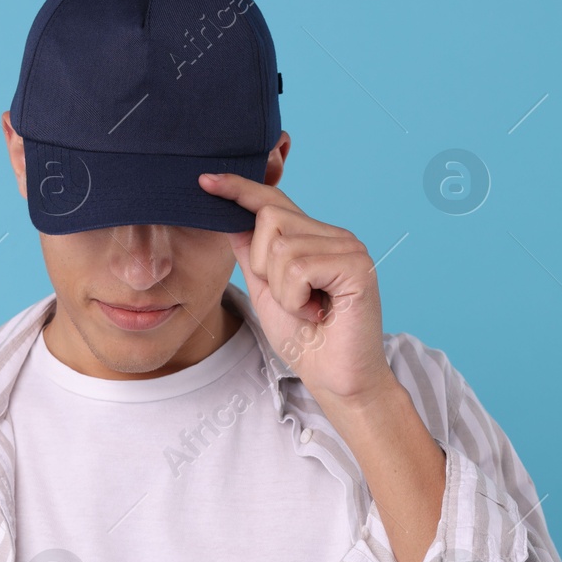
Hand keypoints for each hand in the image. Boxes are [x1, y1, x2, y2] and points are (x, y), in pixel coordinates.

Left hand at [198, 172, 396, 407]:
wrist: (336, 380)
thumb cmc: (306, 340)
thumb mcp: (266, 291)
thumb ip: (252, 255)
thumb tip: (230, 217)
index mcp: (315, 238)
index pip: (273, 201)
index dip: (239, 188)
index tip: (205, 181)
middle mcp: (334, 235)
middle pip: (270, 219)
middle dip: (264, 266)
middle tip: (293, 299)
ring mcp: (349, 247)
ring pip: (281, 246)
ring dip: (282, 290)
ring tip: (307, 308)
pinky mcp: (357, 266)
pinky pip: (299, 267)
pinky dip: (296, 297)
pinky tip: (317, 312)